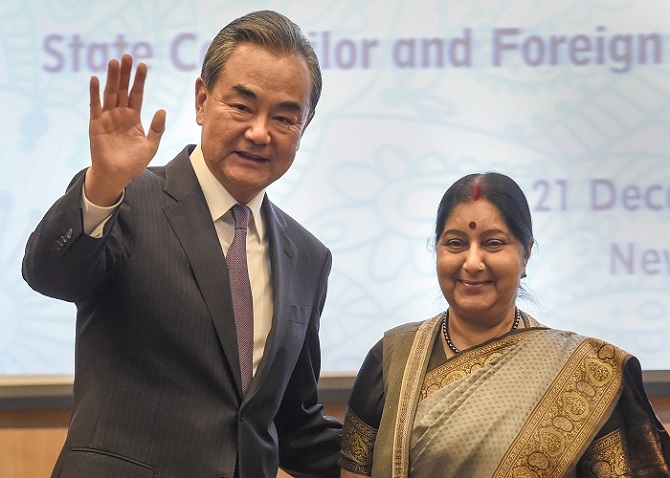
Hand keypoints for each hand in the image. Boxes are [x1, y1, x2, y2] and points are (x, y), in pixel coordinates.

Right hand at [85, 54, 165, 205]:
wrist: (117, 176)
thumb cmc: (133, 163)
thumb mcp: (150, 145)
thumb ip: (157, 129)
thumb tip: (162, 110)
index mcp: (133, 118)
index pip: (137, 94)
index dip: (139, 80)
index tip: (143, 65)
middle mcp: (120, 114)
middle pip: (123, 89)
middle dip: (125, 73)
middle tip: (127, 56)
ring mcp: (107, 118)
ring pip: (110, 94)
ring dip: (111, 78)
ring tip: (114, 62)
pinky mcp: (96, 124)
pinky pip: (95, 106)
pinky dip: (95, 93)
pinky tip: (96, 80)